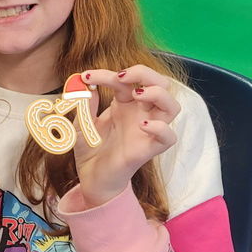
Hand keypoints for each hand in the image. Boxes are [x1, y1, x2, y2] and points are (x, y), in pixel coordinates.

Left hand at [72, 65, 179, 206]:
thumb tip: (83, 83)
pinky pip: (169, 137)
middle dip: (144, 72)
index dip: (107, 73)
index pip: (126, 80)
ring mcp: (147, 131)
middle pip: (160, 83)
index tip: (86, 76)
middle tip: (121, 76)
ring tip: (135, 94)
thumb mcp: (79, 123)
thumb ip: (83, 104)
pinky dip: (160, 128)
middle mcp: (141, 113)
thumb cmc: (89, 149)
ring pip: (172, 106)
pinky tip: (142, 125)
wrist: (90, 178)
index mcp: (125, 103)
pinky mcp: (149, 150)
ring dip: (157, 94)